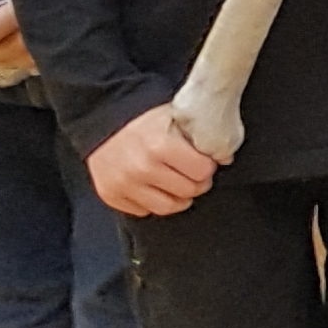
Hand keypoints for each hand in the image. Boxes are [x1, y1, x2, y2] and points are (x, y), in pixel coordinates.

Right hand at [87, 107, 219, 216]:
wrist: (103, 120)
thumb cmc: (144, 119)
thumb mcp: (174, 116)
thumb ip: (199, 135)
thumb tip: (225, 157)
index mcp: (160, 145)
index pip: (203, 171)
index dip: (208, 165)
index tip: (205, 160)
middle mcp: (141, 168)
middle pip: (189, 190)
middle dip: (197, 182)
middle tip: (193, 172)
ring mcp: (124, 184)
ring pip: (168, 207)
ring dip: (179, 197)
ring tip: (178, 182)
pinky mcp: (110, 195)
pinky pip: (144, 211)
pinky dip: (153, 201)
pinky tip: (154, 186)